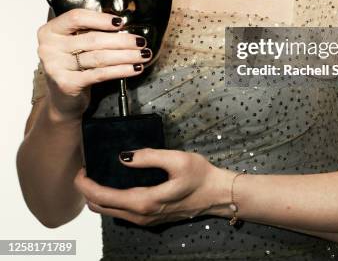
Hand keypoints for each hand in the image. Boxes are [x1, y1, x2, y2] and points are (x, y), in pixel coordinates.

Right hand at [37, 8, 152, 120]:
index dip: (100, 19)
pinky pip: (100, 73)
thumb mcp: (74, 43)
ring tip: (142, 55)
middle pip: (93, 39)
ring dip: (126, 55)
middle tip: (140, 41)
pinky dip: (121, 70)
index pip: (76, 17)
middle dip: (122, 40)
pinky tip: (134, 68)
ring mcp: (56, 66)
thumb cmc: (72, 65)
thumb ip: (89, 31)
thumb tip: (121, 24)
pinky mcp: (67, 84)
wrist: (62, 98)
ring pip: (99, 57)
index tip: (120, 22)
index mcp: (50, 31)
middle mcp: (48, 48)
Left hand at [74, 148, 235, 225]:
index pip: (103, 197)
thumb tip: (122, 157)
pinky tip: (115, 184)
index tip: (80, 169)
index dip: (86, 185)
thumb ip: (148, 156)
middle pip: (101, 208)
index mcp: (144, 201)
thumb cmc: (200, 175)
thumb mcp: (177, 159)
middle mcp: (141, 216)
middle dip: (88, 191)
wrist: (217, 194)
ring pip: (110, 212)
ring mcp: (145, 220)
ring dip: (98, 197)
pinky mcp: (150, 219)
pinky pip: (122, 213)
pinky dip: (111, 200)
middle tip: (87, 170)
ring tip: (98, 174)